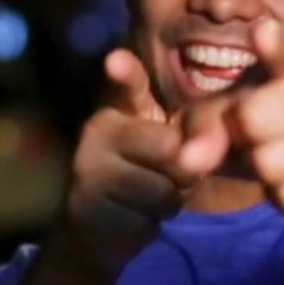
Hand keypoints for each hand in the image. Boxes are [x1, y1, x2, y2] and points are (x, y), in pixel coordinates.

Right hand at [65, 49, 193, 272]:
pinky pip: (146, 223)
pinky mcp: (88, 212)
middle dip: (184, 172)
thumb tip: (195, 156)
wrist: (94, 225)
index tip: (116, 60)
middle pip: (169, 150)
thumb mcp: (169, 138)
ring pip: (163, 193)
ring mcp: (88, 172)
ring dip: (169, 201)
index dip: (124, 72)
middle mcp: (96, 132)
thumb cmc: (142, 169)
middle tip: (166, 173)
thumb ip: (195, 130)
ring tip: (149, 195)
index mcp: (117, 108)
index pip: (127, 86)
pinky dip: (149, 225)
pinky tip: (132, 216)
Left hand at [177, 18, 283, 221]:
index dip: (279, 43)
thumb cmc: (267, 121)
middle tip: (251, 131)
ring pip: (273, 163)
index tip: (260, 33)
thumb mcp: (227, 113)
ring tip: (275, 155)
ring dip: (261, 167)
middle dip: (241, 132)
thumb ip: (203, 127)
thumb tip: (189, 159)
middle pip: (258, 117)